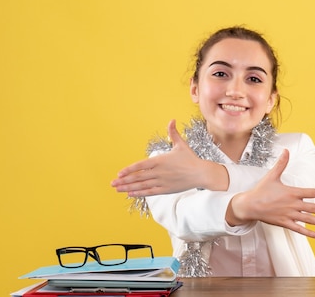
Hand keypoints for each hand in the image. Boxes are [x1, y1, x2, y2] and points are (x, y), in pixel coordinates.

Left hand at [111, 120, 227, 196]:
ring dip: (128, 188)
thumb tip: (172, 120)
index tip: (119, 173)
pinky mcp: (166, 189)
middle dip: (124, 180)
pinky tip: (131, 194)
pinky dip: (140, 193)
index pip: (141, 165)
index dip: (129, 170)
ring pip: (142, 185)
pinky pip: (150, 192)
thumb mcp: (181, 145)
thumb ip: (173, 133)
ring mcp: (162, 181)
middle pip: (138, 177)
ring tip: (118, 189)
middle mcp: (159, 172)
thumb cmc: (191, 159)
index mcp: (160, 160)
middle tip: (112, 183)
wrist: (201, 173)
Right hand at [226, 149, 314, 238]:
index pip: (312, 192)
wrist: (249, 205)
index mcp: (292, 192)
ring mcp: (289, 215)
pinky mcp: (284, 223)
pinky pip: (298, 229)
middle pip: (314, 208)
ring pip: (309, 219)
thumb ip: (281, 163)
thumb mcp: (272, 176)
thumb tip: (286, 150)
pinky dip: (308, 233)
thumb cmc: (261, 190)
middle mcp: (292, 204)